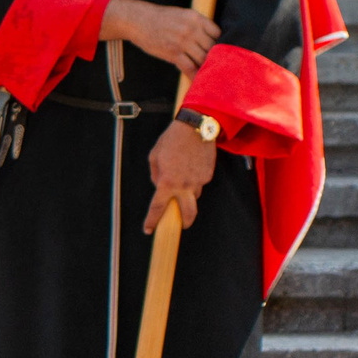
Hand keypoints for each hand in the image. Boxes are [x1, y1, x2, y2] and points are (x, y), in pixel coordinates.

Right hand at [101, 0, 217, 73]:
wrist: (138, 20)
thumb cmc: (160, 18)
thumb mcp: (182, 14)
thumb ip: (196, 24)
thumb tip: (209, 38)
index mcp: (195, 18)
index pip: (217, 33)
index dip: (220, 43)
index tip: (220, 50)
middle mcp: (191, 29)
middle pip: (212, 47)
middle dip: (215, 57)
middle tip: (218, 65)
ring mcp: (183, 42)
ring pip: (203, 59)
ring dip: (206, 67)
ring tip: (209, 74)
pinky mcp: (173, 53)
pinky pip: (190, 68)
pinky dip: (195, 76)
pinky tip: (198, 80)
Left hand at [141, 116, 217, 233]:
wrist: (195, 127)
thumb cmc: (171, 140)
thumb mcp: (154, 156)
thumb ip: (156, 175)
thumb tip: (160, 187)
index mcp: (167, 182)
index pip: (158, 207)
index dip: (151, 221)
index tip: (148, 230)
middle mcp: (184, 186)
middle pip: (188, 214)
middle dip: (185, 222)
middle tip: (181, 224)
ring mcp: (199, 182)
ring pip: (194, 196)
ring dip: (188, 194)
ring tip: (183, 175)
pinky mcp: (208, 176)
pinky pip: (200, 183)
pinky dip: (194, 180)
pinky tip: (191, 165)